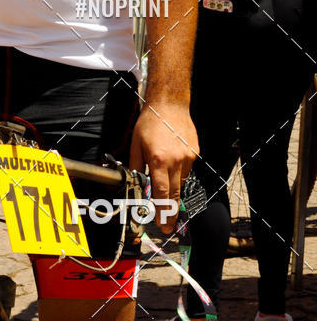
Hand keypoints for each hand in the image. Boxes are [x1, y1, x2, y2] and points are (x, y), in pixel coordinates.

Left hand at [129, 103, 197, 233]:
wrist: (169, 104)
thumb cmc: (149, 122)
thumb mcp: (135, 143)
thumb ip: (136, 166)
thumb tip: (136, 184)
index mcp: (158, 159)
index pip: (160, 192)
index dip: (161, 211)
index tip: (161, 224)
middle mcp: (175, 161)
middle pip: (174, 193)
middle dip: (170, 212)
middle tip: (168, 226)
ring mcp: (187, 157)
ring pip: (181, 182)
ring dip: (173, 186)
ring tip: (165, 175)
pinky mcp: (194, 153)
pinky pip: (187, 170)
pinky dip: (179, 171)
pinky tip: (173, 159)